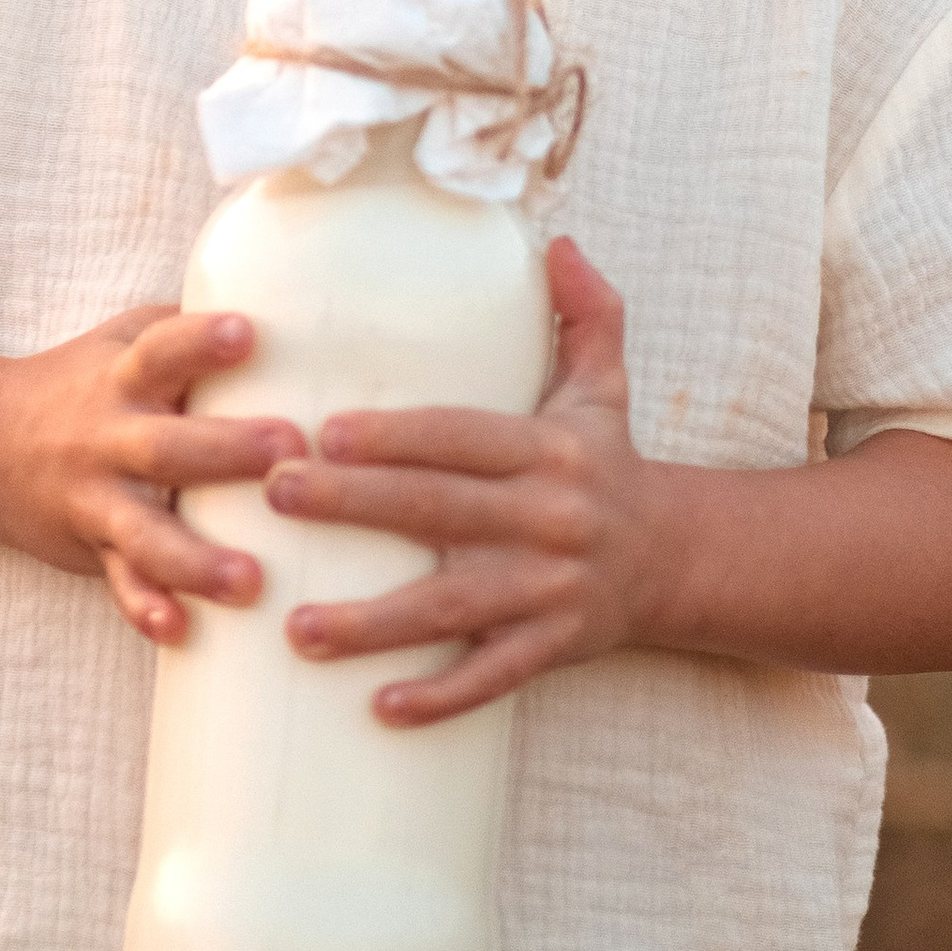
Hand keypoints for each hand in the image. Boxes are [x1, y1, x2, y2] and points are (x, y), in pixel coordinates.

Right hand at [0, 307, 302, 646]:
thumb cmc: (90, 382)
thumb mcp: (127, 339)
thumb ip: (194, 325)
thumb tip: (298, 296)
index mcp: (125, 376)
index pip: (163, 350)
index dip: (202, 340)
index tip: (248, 332)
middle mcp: (109, 436)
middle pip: (169, 446)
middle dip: (229, 450)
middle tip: (291, 449)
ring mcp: (97, 498)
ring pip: (147, 533)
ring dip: (197, 560)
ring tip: (251, 581)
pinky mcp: (93, 548)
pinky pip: (121, 583)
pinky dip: (145, 608)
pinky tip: (179, 631)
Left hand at [264, 239, 657, 724]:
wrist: (677, 559)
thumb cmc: (610, 464)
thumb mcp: (605, 386)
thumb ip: (587, 312)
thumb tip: (558, 241)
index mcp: (551, 449)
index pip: (462, 436)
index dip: (396, 435)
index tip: (322, 431)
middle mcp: (553, 517)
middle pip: (440, 511)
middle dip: (354, 507)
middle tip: (274, 497)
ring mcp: (553, 590)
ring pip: (455, 608)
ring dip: (375, 624)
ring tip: (297, 629)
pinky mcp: (556, 647)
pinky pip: (494, 677)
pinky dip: (441, 698)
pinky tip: (380, 709)